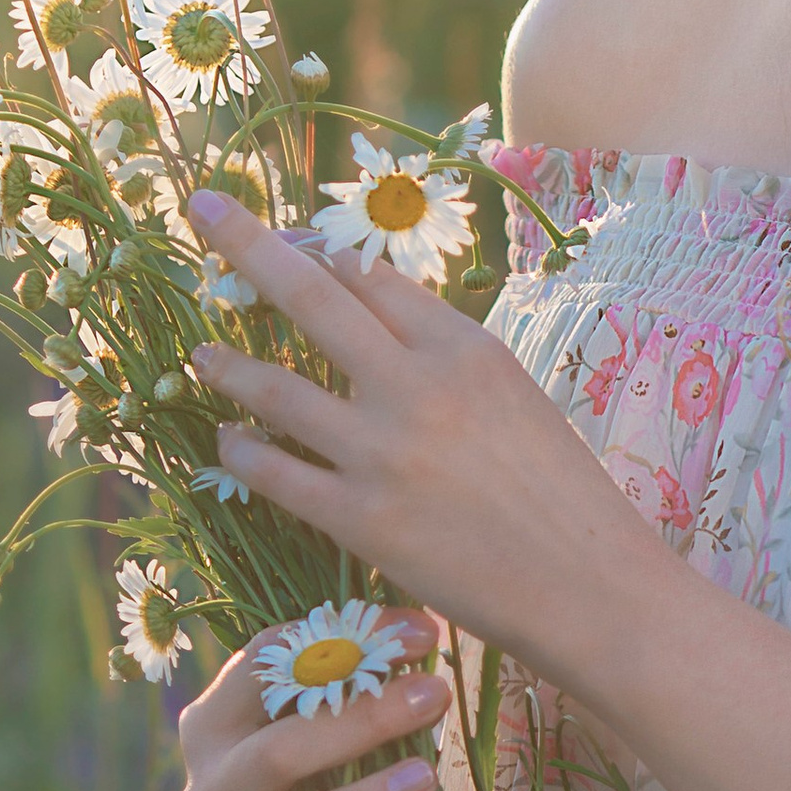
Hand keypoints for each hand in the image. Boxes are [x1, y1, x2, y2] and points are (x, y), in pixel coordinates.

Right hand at [177, 623, 450, 790]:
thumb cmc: (323, 776)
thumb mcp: (329, 723)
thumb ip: (351, 678)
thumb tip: (420, 622)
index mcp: (213, 727)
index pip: (263, 669)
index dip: (341, 643)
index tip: (421, 633)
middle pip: (277, 751)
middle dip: (362, 721)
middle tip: (433, 696)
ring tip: (425, 779)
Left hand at [184, 193, 661, 680]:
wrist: (590, 585)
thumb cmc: (563, 495)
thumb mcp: (518, 398)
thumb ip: (449, 357)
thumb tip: (380, 309)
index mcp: (466, 348)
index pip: (372, 277)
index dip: (321, 253)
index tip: (289, 241)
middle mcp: (418, 386)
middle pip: (312, 295)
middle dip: (247, 242)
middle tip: (204, 205)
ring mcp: (383, 453)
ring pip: (275, 387)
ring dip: (226, 364)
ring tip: (200, 354)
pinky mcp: (361, 520)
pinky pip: (276, 473)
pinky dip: (241, 451)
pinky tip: (226, 442)